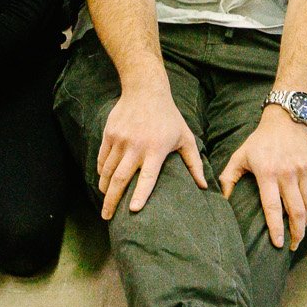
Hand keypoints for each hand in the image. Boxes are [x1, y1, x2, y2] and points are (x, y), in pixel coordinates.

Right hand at [96, 86, 206, 219]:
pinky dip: (101, 172)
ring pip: (108, 171)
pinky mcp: (109, 134)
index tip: (133, 210)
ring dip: (105, 189)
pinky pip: (102, 159)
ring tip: (105, 203)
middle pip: (121, 179)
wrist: (145, 89)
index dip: (140, 194)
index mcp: (156, 149)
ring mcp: (120, 140)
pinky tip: (103, 181)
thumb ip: (194, 163)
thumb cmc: (169, 117)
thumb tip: (204, 186)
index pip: (147, 177)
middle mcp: (136, 146)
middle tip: (107, 217)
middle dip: (112, 201)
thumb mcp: (185, 137)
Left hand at [219, 109, 306, 249]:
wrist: (285, 119)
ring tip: (300, 232)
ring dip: (305, 222)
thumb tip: (222, 199)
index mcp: (267, 173)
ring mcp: (303, 169)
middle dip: (296, 232)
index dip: (276, 227)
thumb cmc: (259, 141)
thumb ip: (228, 177)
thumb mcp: (240, 156)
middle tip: (294, 245)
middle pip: (295, 210)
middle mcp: (287, 173)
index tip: (278, 244)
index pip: (273, 207)